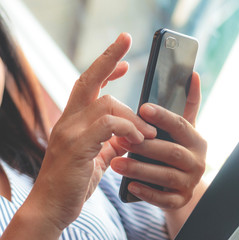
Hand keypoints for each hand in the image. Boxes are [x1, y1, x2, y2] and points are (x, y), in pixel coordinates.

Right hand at [18, 33, 156, 233]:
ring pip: (106, 104)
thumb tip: (127, 135)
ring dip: (132, 116)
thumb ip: (109, 144)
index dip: (104, 69)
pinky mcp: (76, 146)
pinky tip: (137, 140)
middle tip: (126, 40)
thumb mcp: (96, 158)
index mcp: (73, 121)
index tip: (123, 62)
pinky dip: (127, 129)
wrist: (51, 207)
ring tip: (147, 133)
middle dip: (107, 57)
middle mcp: (69, 120)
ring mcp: (70, 131)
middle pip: (88, 80)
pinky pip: (107, 125)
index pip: (87, 86)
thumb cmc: (73, 181)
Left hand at [111, 72, 206, 208]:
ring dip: (140, 169)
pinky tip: (130, 185)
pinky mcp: (180, 199)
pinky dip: (147, 192)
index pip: (180, 124)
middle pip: (172, 151)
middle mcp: (197, 160)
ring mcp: (190, 182)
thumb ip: (186, 104)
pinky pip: (164, 199)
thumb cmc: (174, 147)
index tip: (142, 108)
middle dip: (145, 146)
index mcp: (195, 139)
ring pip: (166, 176)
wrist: (178, 181)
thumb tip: (191, 75)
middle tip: (121, 140)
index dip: (162, 116)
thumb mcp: (180, 128)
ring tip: (116, 164)